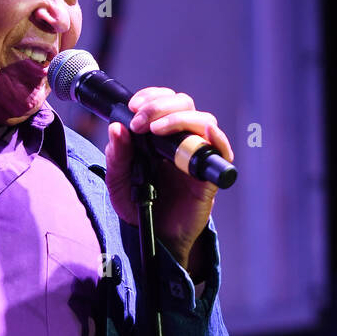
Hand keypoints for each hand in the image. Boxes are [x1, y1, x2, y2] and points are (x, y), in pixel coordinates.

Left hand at [104, 87, 233, 271]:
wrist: (153, 239)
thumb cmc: (139, 207)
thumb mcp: (118, 182)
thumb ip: (117, 157)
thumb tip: (116, 128)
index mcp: (160, 136)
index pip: (164, 102)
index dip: (151, 97)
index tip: (133, 106)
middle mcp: (182, 141)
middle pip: (184, 104)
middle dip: (160, 105)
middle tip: (139, 120)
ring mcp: (197, 156)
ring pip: (203, 120)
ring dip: (179, 119)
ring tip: (156, 130)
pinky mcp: (208, 176)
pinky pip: (220, 151)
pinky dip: (215, 138)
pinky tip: (203, 134)